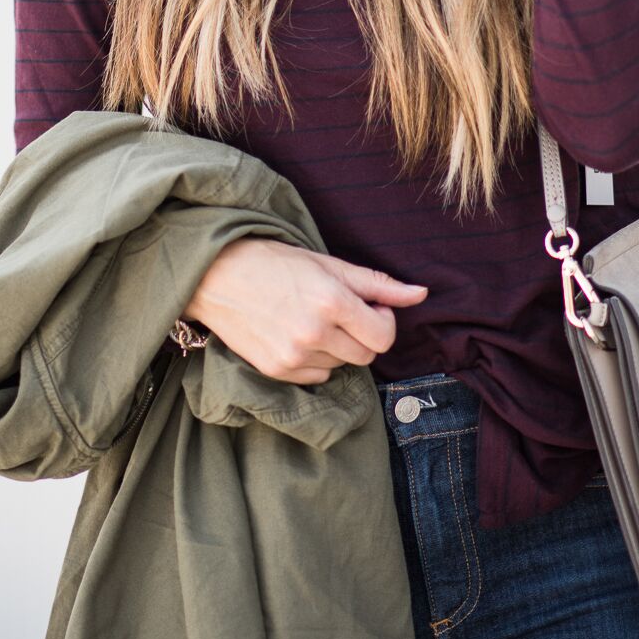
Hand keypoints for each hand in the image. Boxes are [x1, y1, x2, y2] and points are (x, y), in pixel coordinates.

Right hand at [181, 237, 429, 384]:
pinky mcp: (277, 371)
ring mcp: (293, 357)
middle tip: (341, 312)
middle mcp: (314, 333)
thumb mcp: (329, 265)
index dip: (383, 321)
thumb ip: (377, 283)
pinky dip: (315, 360)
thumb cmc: (275, 262)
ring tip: (312, 319)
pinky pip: (317, 375)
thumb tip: (421, 294)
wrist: (217, 276)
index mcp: (332, 302)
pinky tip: (296, 335)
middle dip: (362, 334)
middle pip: (366, 355)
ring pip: (341, 365)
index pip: (384, 336)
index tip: (370, 307)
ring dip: (337, 347)